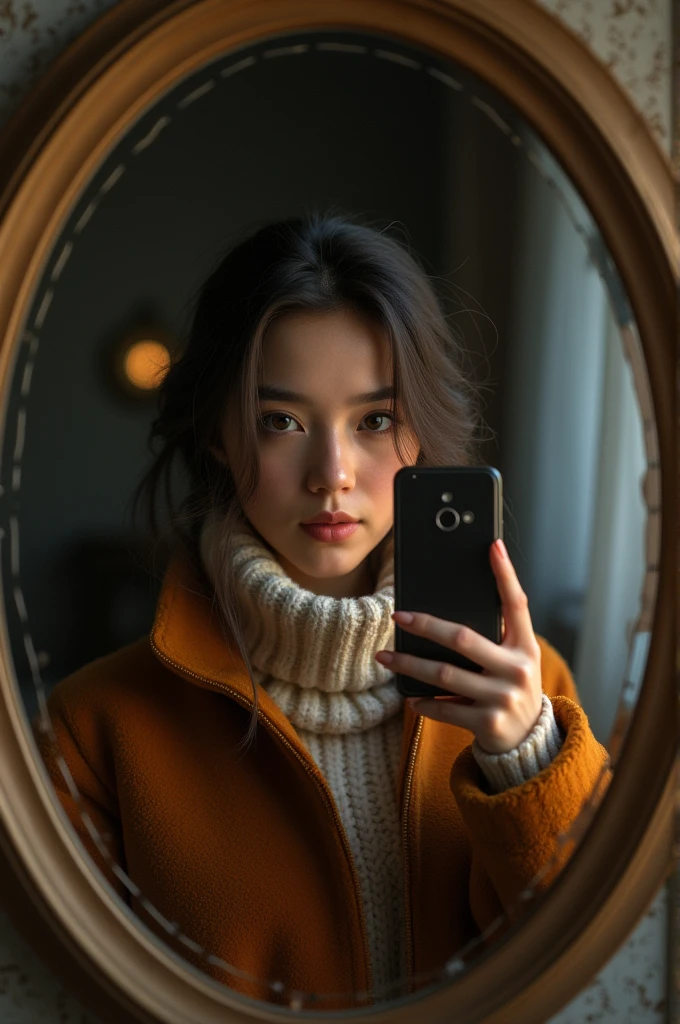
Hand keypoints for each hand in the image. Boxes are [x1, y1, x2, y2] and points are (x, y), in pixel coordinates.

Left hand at [375, 538, 542, 753]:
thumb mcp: (514, 660)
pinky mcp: (488, 723)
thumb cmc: (510, 688)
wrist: (529, 741)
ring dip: (409, 665)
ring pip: (444, 675)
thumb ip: (493, 637)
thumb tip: (442, 613)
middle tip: (398, 616)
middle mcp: (517, 669)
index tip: (492, 546)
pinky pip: (445, 708)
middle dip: (425, 625)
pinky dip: (423, 703)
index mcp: (525, 647)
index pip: (517, 603)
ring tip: (384, 658)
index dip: (505, 574)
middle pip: (462, 638)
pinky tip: (410, 697)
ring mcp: (503, 698)